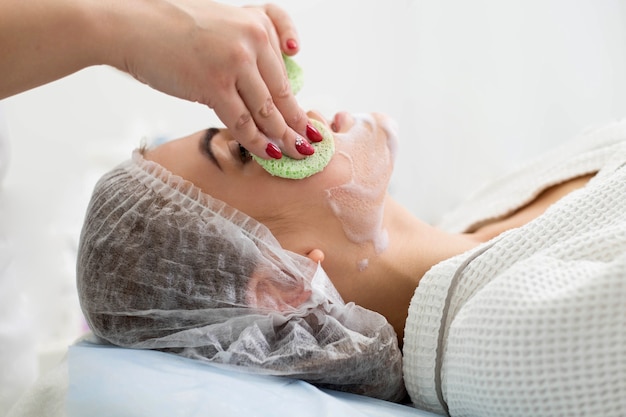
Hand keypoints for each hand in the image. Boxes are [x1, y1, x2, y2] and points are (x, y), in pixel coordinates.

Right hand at [114, 0, 317, 158]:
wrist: (131, 25)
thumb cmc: (172, 29)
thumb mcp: (222, 25)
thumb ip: (247, 50)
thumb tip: (263, 91)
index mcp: (257, 24)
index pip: (286, 72)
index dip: (298, 102)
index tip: (309, 122)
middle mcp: (252, 40)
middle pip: (281, 93)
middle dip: (297, 125)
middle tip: (310, 147)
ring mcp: (234, 62)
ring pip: (266, 110)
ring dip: (283, 137)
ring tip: (296, 155)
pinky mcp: (214, 83)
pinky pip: (243, 121)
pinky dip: (257, 141)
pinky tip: (270, 154)